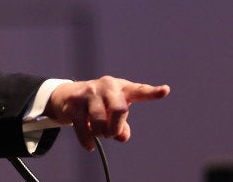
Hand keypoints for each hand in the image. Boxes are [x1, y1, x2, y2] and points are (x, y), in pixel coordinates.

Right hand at [45, 76, 169, 150]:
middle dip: (116, 128)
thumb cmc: (99, 104)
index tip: (165, 91)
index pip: (139, 91)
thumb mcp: (113, 112)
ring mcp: (89, 92)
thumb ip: (122, 125)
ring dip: (100, 134)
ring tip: (98, 133)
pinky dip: (88, 141)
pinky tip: (90, 146)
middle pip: (120, 110)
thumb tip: (122, 137)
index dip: (152, 92)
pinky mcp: (74, 102)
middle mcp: (106, 86)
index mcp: (121, 87)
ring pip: (99, 121)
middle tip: (111, 134)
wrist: (67, 95)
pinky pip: (83, 127)